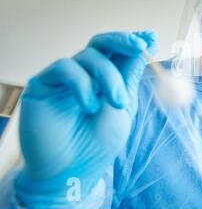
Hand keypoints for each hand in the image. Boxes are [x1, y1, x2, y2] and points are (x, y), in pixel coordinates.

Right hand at [15, 31, 157, 208]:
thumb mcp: (124, 106)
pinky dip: (82, 84)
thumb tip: (146, 46)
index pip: (119, 52)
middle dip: (123, 40)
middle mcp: (85, 74)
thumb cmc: (99, 143)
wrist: (72, 171)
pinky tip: (89, 107)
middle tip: (140, 46)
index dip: (134, 41)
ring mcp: (64, 78)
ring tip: (117, 103)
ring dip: (109, 76)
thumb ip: (129, 76)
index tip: (152, 37)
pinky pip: (65, 68)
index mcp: (106, 79)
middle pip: (101, 43)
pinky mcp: (43, 84)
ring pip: (88, 56)